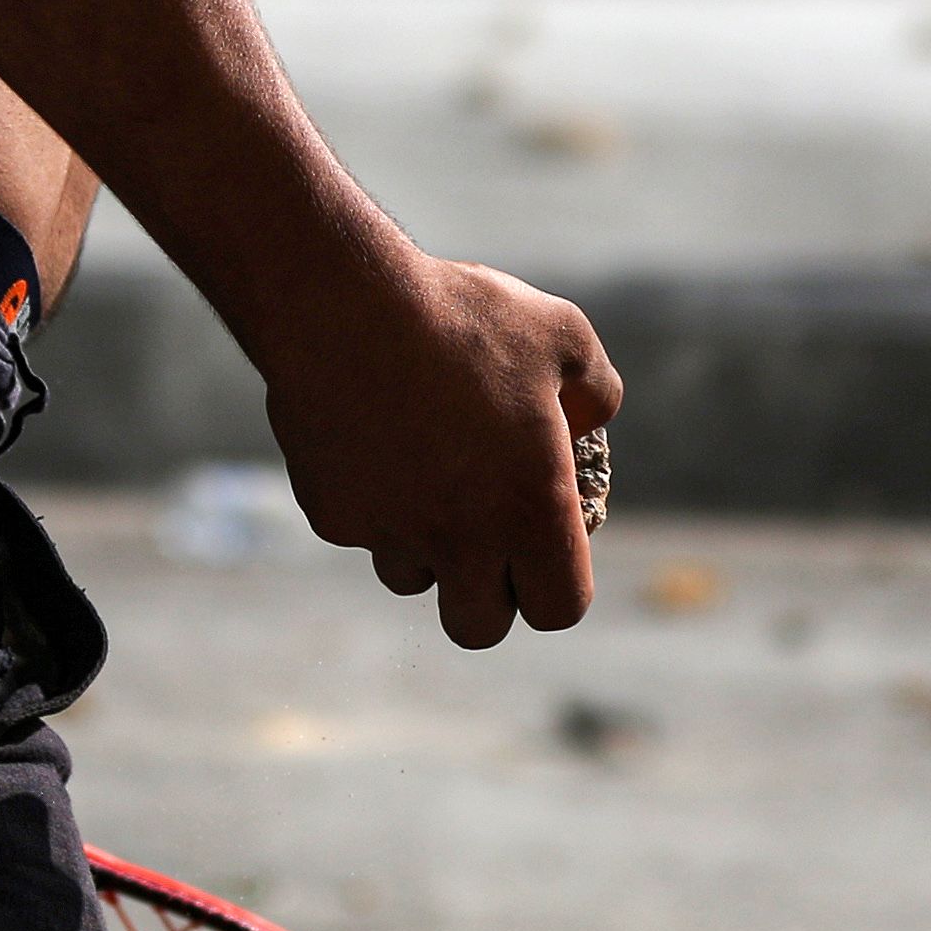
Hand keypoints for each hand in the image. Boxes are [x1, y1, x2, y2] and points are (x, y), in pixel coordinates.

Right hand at [253, 254, 621, 647]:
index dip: (556, 587)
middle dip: (486, 595)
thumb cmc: (463, 317)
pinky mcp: (334, 514)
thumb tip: (586, 427)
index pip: (559, 608)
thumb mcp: (564, 335)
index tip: (545, 552)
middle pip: (477, 627)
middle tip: (484, 539)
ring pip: (412, 576)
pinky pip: (360, 528)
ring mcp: (390, 532)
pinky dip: (371, 499)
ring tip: (424, 468)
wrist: (343, 304)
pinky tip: (372, 435)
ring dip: (423, 543)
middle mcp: (461, 538)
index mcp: (530, 508)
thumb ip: (596, 394)